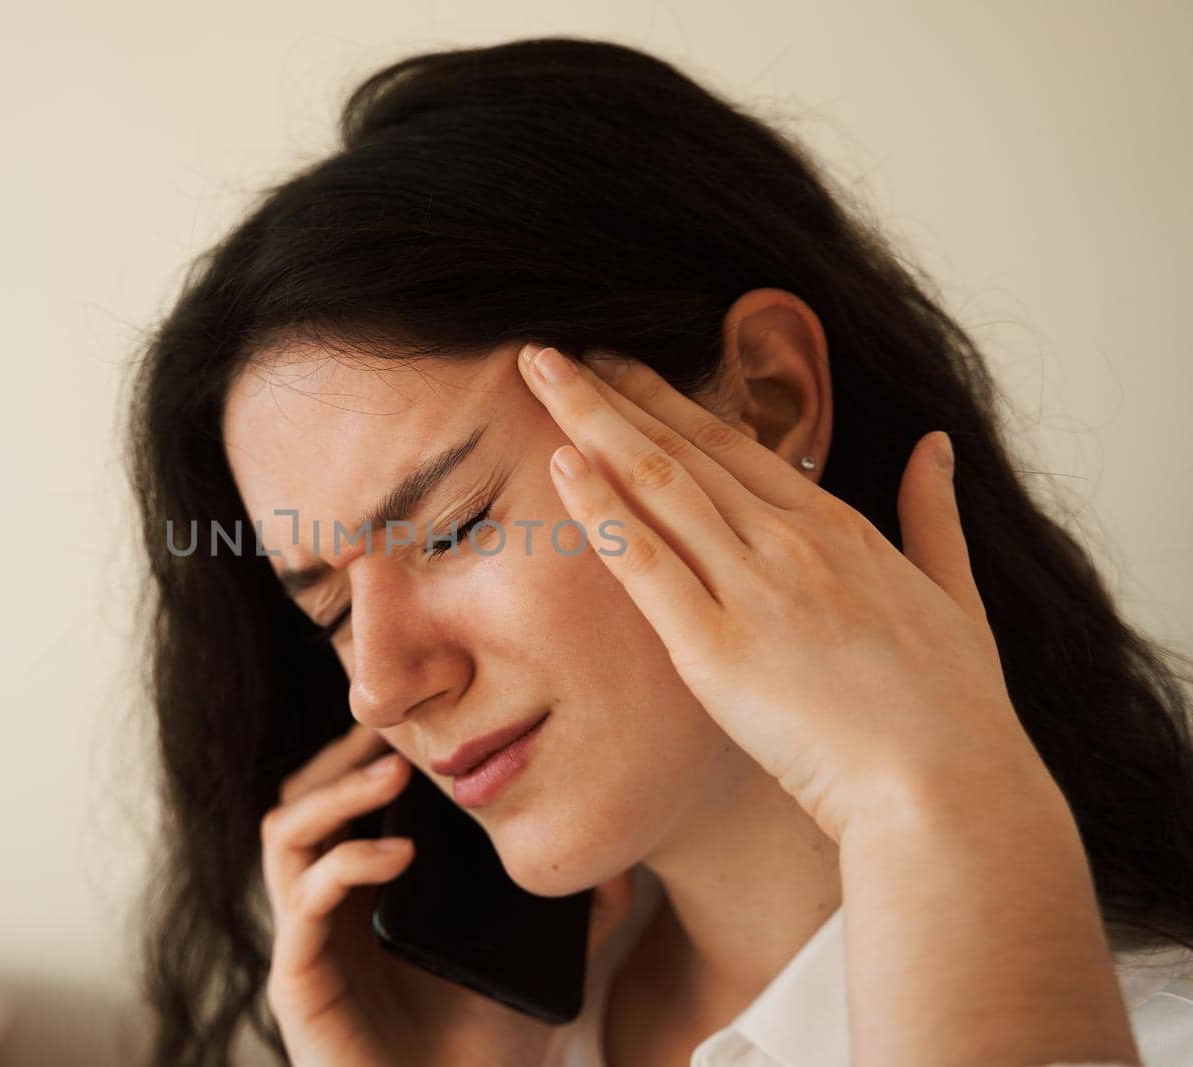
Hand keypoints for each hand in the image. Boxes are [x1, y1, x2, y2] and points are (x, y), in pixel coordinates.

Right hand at [261, 719, 636, 1066]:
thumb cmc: (482, 1059)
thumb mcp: (540, 972)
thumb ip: (579, 921)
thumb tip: (622, 864)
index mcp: (369, 895)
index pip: (343, 801)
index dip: (367, 752)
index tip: (417, 719)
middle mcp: (328, 910)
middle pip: (301, 801)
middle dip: (342, 757)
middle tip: (398, 735)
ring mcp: (308, 941)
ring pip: (284, 834)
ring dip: (334, 793)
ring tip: (394, 776)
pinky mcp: (297, 980)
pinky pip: (301, 901)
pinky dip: (345, 861)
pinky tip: (397, 855)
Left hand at [515, 341, 1050, 841]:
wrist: (952, 791)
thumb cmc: (956, 711)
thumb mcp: (956, 593)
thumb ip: (933, 513)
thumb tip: (935, 444)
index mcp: (838, 528)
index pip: (733, 444)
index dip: (667, 400)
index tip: (618, 368)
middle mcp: (790, 542)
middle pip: (681, 448)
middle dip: (610, 392)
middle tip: (551, 355)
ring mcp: (754, 589)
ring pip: (657, 484)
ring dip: (590, 422)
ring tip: (538, 376)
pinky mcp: (717, 649)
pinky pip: (647, 563)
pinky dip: (600, 510)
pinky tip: (560, 465)